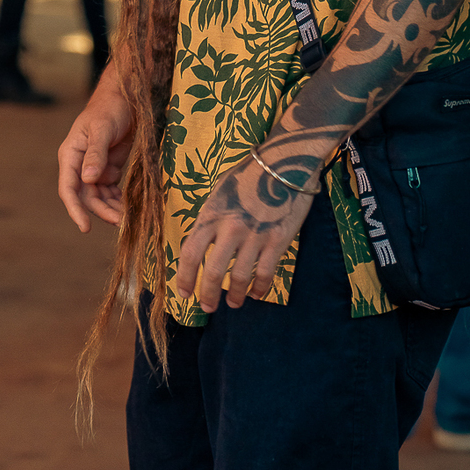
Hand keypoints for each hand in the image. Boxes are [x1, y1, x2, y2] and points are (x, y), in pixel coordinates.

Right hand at [57, 66, 133, 231]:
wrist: (127, 97)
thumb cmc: (109, 108)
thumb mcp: (102, 129)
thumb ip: (95, 153)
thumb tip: (87, 179)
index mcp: (71, 155)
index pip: (69, 188)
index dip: (75, 210)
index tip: (85, 227)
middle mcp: (80, 165)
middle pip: (87, 197)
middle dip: (102, 211)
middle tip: (122, 221)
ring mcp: (95, 168)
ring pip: (100, 197)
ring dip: (112, 208)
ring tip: (129, 217)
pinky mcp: (109, 168)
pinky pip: (111, 191)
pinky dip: (118, 200)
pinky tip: (129, 205)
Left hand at [175, 148, 317, 313]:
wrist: (285, 162)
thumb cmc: (250, 173)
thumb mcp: (221, 191)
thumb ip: (212, 218)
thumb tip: (204, 242)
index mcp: (212, 214)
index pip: (191, 253)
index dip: (184, 277)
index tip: (184, 293)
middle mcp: (230, 228)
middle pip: (213, 272)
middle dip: (208, 295)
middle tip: (207, 307)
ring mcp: (254, 236)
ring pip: (240, 278)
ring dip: (235, 296)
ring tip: (234, 303)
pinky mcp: (277, 240)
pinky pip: (265, 273)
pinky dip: (259, 288)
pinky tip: (256, 293)